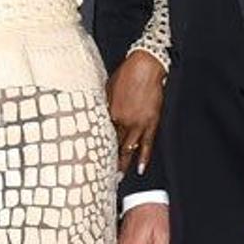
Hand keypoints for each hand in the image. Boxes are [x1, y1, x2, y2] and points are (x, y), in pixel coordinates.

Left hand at [107, 49, 165, 173]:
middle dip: (109, 161)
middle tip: (103, 176)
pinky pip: (147, 143)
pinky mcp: (151, 122)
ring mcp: (138, 123)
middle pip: (114, 145)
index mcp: (110, 112)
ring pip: (129, 148)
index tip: (92, 159)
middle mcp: (123, 121)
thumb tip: (99, 117)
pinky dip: (144, 157)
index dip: (97, 147)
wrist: (146, 66)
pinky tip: (140, 168)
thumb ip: (103, 105)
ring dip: (123, 164)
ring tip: (118, 177)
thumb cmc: (126, 74)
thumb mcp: (107, 88)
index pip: (101, 135)